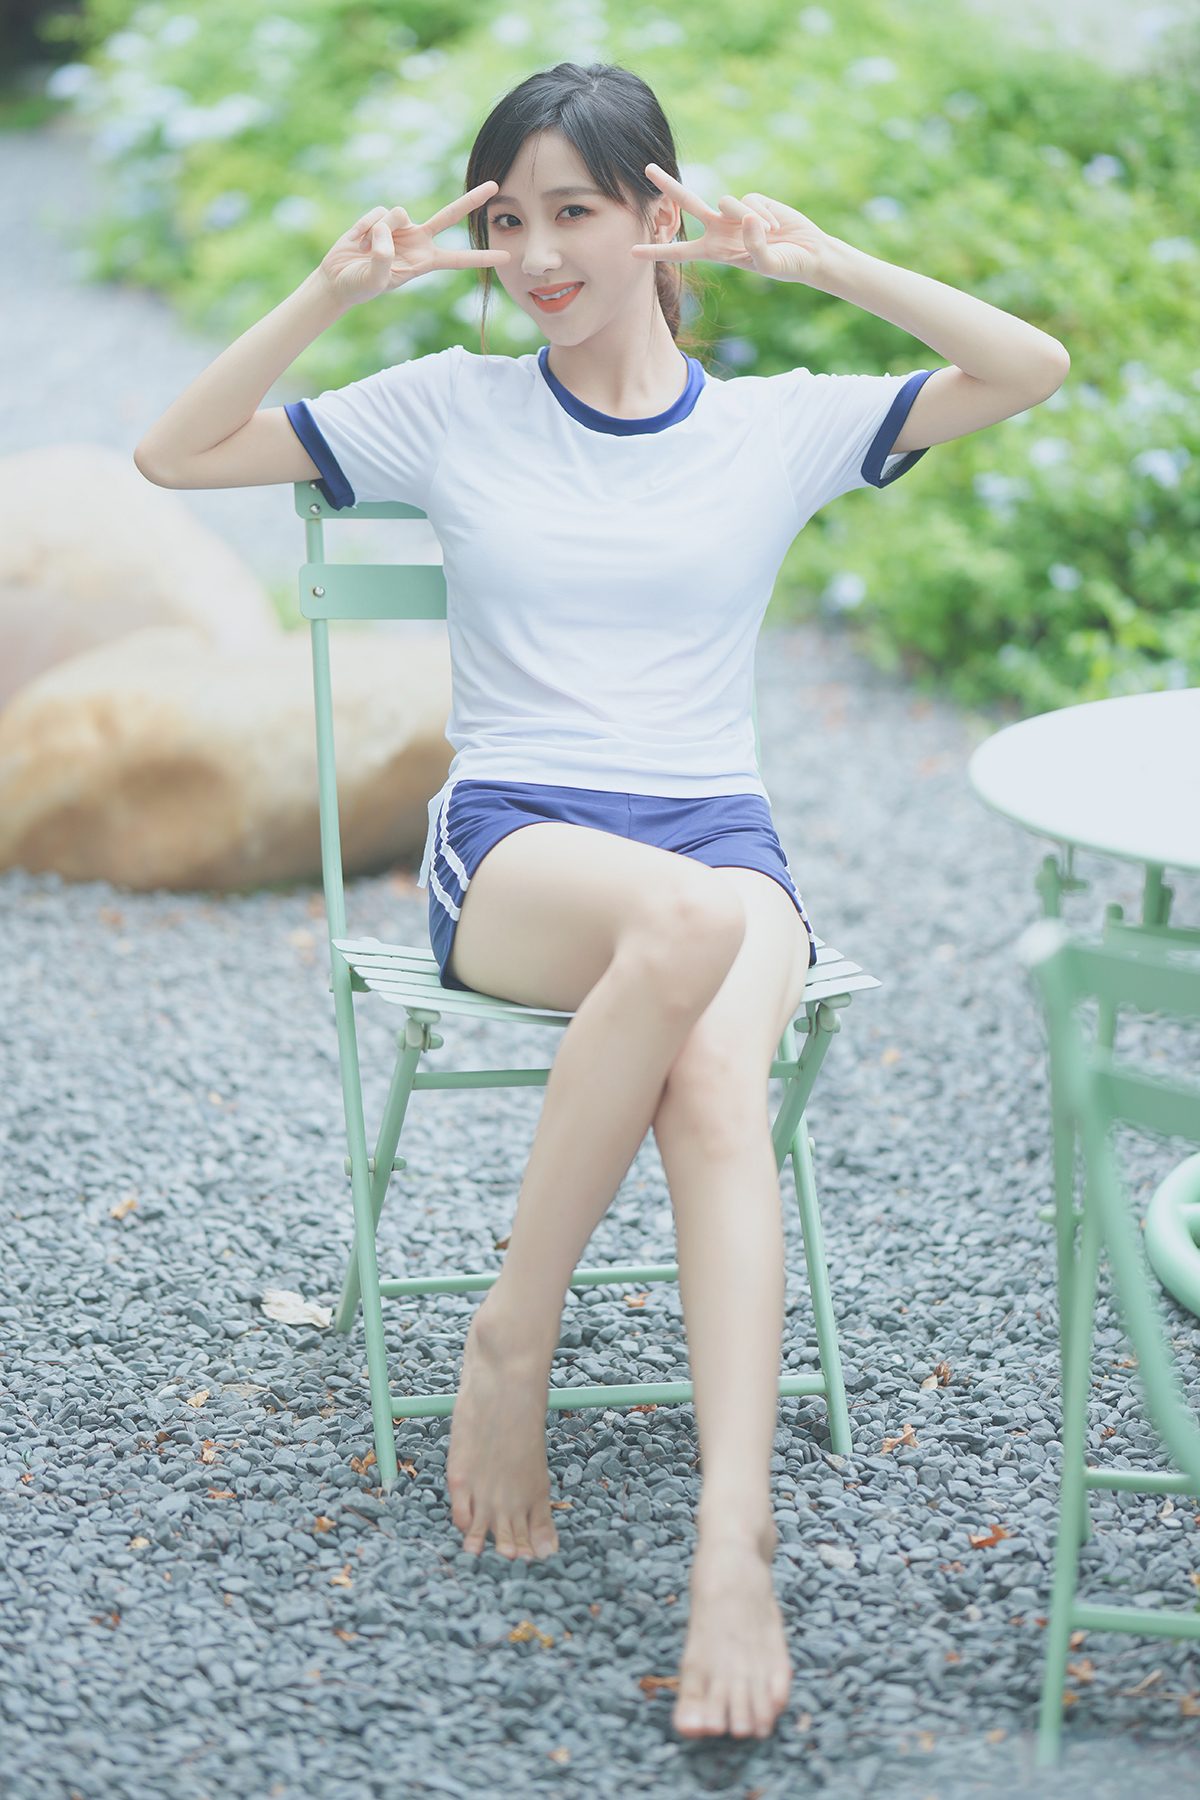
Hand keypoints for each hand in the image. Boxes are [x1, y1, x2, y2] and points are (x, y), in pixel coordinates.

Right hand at [317, 182, 511, 308]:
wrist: (338, 279)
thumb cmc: (359, 286)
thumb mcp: (375, 279)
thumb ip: (383, 257)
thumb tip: (386, 230)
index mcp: (424, 262)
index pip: (458, 259)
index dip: (480, 257)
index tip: (506, 257)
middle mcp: (418, 241)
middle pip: (449, 216)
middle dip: (471, 200)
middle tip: (495, 185)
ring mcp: (401, 228)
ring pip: (398, 213)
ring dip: (379, 231)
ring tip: (365, 249)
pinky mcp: (382, 218)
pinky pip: (378, 213)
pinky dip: (364, 227)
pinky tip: (355, 240)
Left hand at [630, 163, 838, 286]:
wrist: (809, 252)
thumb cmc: (788, 265)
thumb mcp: (770, 264)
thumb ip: (756, 246)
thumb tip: (748, 220)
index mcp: (716, 252)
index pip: (680, 252)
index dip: (657, 251)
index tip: (631, 251)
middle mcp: (720, 230)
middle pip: (688, 204)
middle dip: (668, 186)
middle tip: (647, 168)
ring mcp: (735, 214)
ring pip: (726, 202)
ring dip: (748, 218)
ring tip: (771, 234)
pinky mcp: (753, 200)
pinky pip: (750, 200)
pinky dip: (763, 214)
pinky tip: (776, 225)